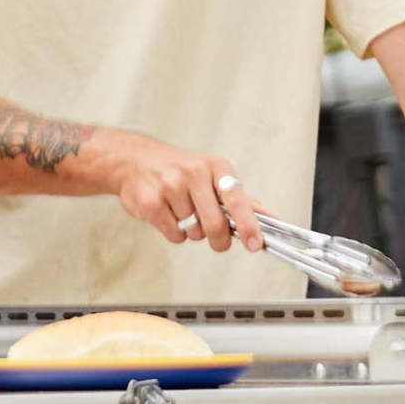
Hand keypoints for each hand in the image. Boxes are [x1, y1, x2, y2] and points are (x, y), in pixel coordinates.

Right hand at [100, 134, 263, 252]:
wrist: (134, 160)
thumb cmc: (178, 169)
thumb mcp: (212, 175)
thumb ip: (241, 199)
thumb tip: (270, 219)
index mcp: (215, 166)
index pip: (237, 198)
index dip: (248, 224)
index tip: (255, 244)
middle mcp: (194, 172)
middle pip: (215, 224)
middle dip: (218, 239)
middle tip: (216, 238)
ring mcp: (170, 185)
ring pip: (194, 232)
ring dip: (192, 231)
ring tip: (182, 211)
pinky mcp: (150, 201)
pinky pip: (174, 234)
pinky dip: (175, 233)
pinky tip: (168, 215)